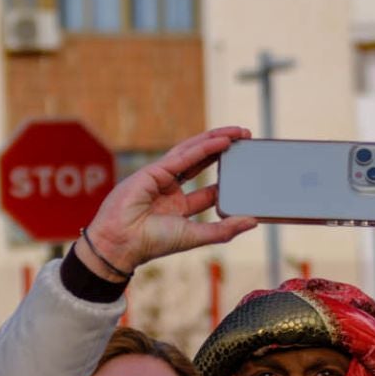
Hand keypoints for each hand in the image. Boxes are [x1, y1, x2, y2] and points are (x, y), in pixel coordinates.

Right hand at [77, 127, 257, 277]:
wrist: (121, 243)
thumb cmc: (152, 243)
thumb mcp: (196, 235)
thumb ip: (224, 230)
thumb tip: (253, 221)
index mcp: (179, 207)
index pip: (209, 189)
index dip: (227, 178)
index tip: (247, 169)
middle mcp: (171, 190)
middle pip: (202, 163)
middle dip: (224, 150)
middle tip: (246, 139)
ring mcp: (161, 178)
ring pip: (193, 153)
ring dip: (216, 140)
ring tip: (238, 133)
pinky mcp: (153, 170)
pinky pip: (183, 155)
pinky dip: (204, 147)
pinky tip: (223, 141)